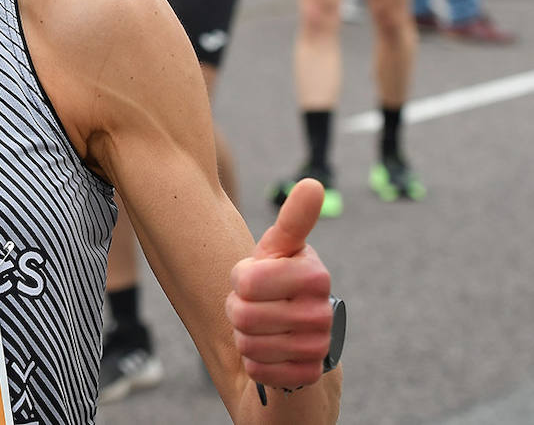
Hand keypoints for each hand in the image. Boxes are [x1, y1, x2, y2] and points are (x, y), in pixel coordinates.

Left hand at [226, 179, 334, 389]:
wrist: (291, 333)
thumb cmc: (275, 281)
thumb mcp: (278, 250)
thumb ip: (293, 220)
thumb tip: (312, 184)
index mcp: (315, 275)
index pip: (247, 282)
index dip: (240, 281)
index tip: (254, 279)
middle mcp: (323, 313)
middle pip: (244, 316)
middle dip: (238, 311)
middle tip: (253, 307)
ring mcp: (319, 347)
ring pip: (249, 345)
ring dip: (245, 337)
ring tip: (262, 328)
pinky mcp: (309, 377)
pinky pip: (258, 371)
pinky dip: (254, 364)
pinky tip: (270, 354)